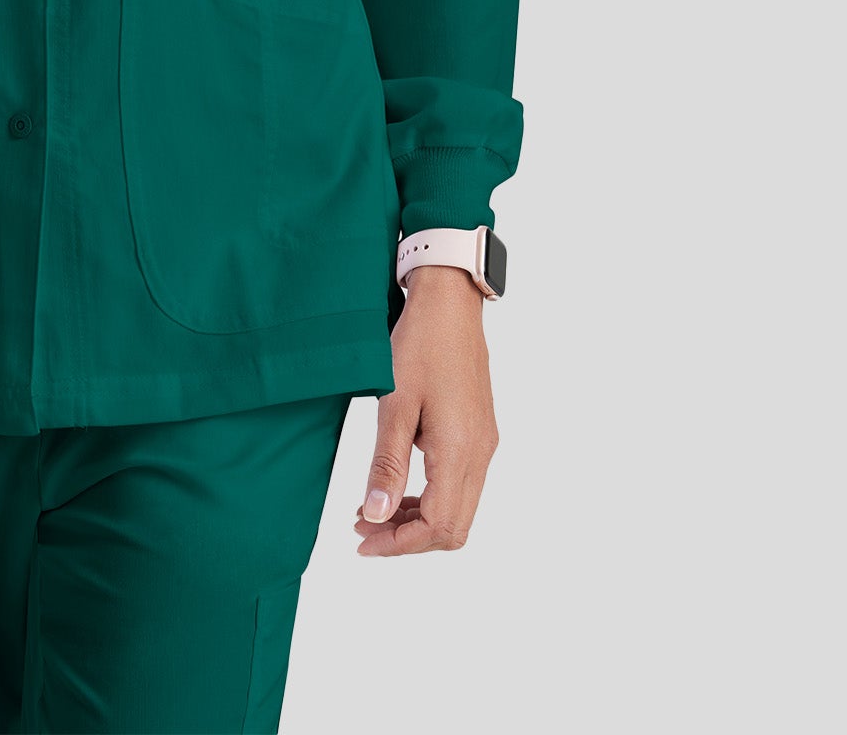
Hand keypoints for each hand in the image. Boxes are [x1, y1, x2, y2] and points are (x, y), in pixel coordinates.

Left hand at [352, 263, 497, 556]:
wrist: (449, 303)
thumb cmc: (419, 345)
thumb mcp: (394, 403)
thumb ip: (387, 464)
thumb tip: (377, 516)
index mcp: (460, 451)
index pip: (438, 526)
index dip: (399, 543)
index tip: (363, 541)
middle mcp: (480, 455)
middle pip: (453, 528)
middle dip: (408, 538)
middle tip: (363, 528)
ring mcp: (483, 445)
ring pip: (459, 509)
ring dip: (418, 519)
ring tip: (373, 509)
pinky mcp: (479, 433)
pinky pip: (460, 485)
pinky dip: (430, 497)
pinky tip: (399, 485)